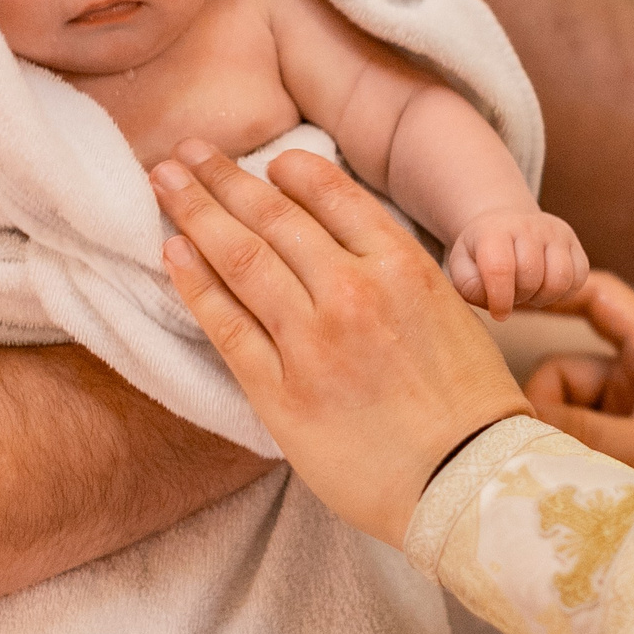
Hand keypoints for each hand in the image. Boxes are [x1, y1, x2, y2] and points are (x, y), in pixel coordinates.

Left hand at [151, 139, 530, 545]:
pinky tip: (171, 251)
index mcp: (403, 265)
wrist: (468, 481)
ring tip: (163, 180)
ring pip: (241, 258)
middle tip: (187, 151)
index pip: (332, 194)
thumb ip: (397, 276)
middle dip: (223, 178)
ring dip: (195, 211)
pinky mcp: (281, 392)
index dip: (292, 171)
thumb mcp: (447, 313)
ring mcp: (313, 341)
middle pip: (274, 217)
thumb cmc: (469, 404)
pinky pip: (226, 325)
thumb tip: (346, 251)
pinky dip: (195, 284)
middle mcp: (354, 291)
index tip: (265, 161)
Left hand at [444, 207, 590, 320]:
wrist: (505, 223)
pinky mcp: (575, 243)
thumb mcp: (462, 265)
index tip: (498, 312)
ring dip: (543, 298)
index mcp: (495, 229)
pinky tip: (546, 288)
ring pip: (560, 279)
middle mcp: (529, 225)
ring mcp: (556, 232)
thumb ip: (468, 286)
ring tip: (529, 293)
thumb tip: (492, 300)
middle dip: (520, 298)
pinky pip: (579, 278)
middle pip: (531, 277)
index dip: (500, 299)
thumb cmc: (481, 251)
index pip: (500, 269)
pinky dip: (564, 293)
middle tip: (510, 296)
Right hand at [525, 273, 633, 518]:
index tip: (510, 298)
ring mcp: (627, 410)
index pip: (597, 296)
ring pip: (565, 411)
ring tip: (562, 473)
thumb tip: (519, 427)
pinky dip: (568, 454)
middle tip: (534, 444)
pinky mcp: (624, 442)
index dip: (554, 290)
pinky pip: (578, 438)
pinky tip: (565, 480)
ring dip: (558, 438)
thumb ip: (588, 437)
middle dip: (546, 404)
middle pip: (563, 369)